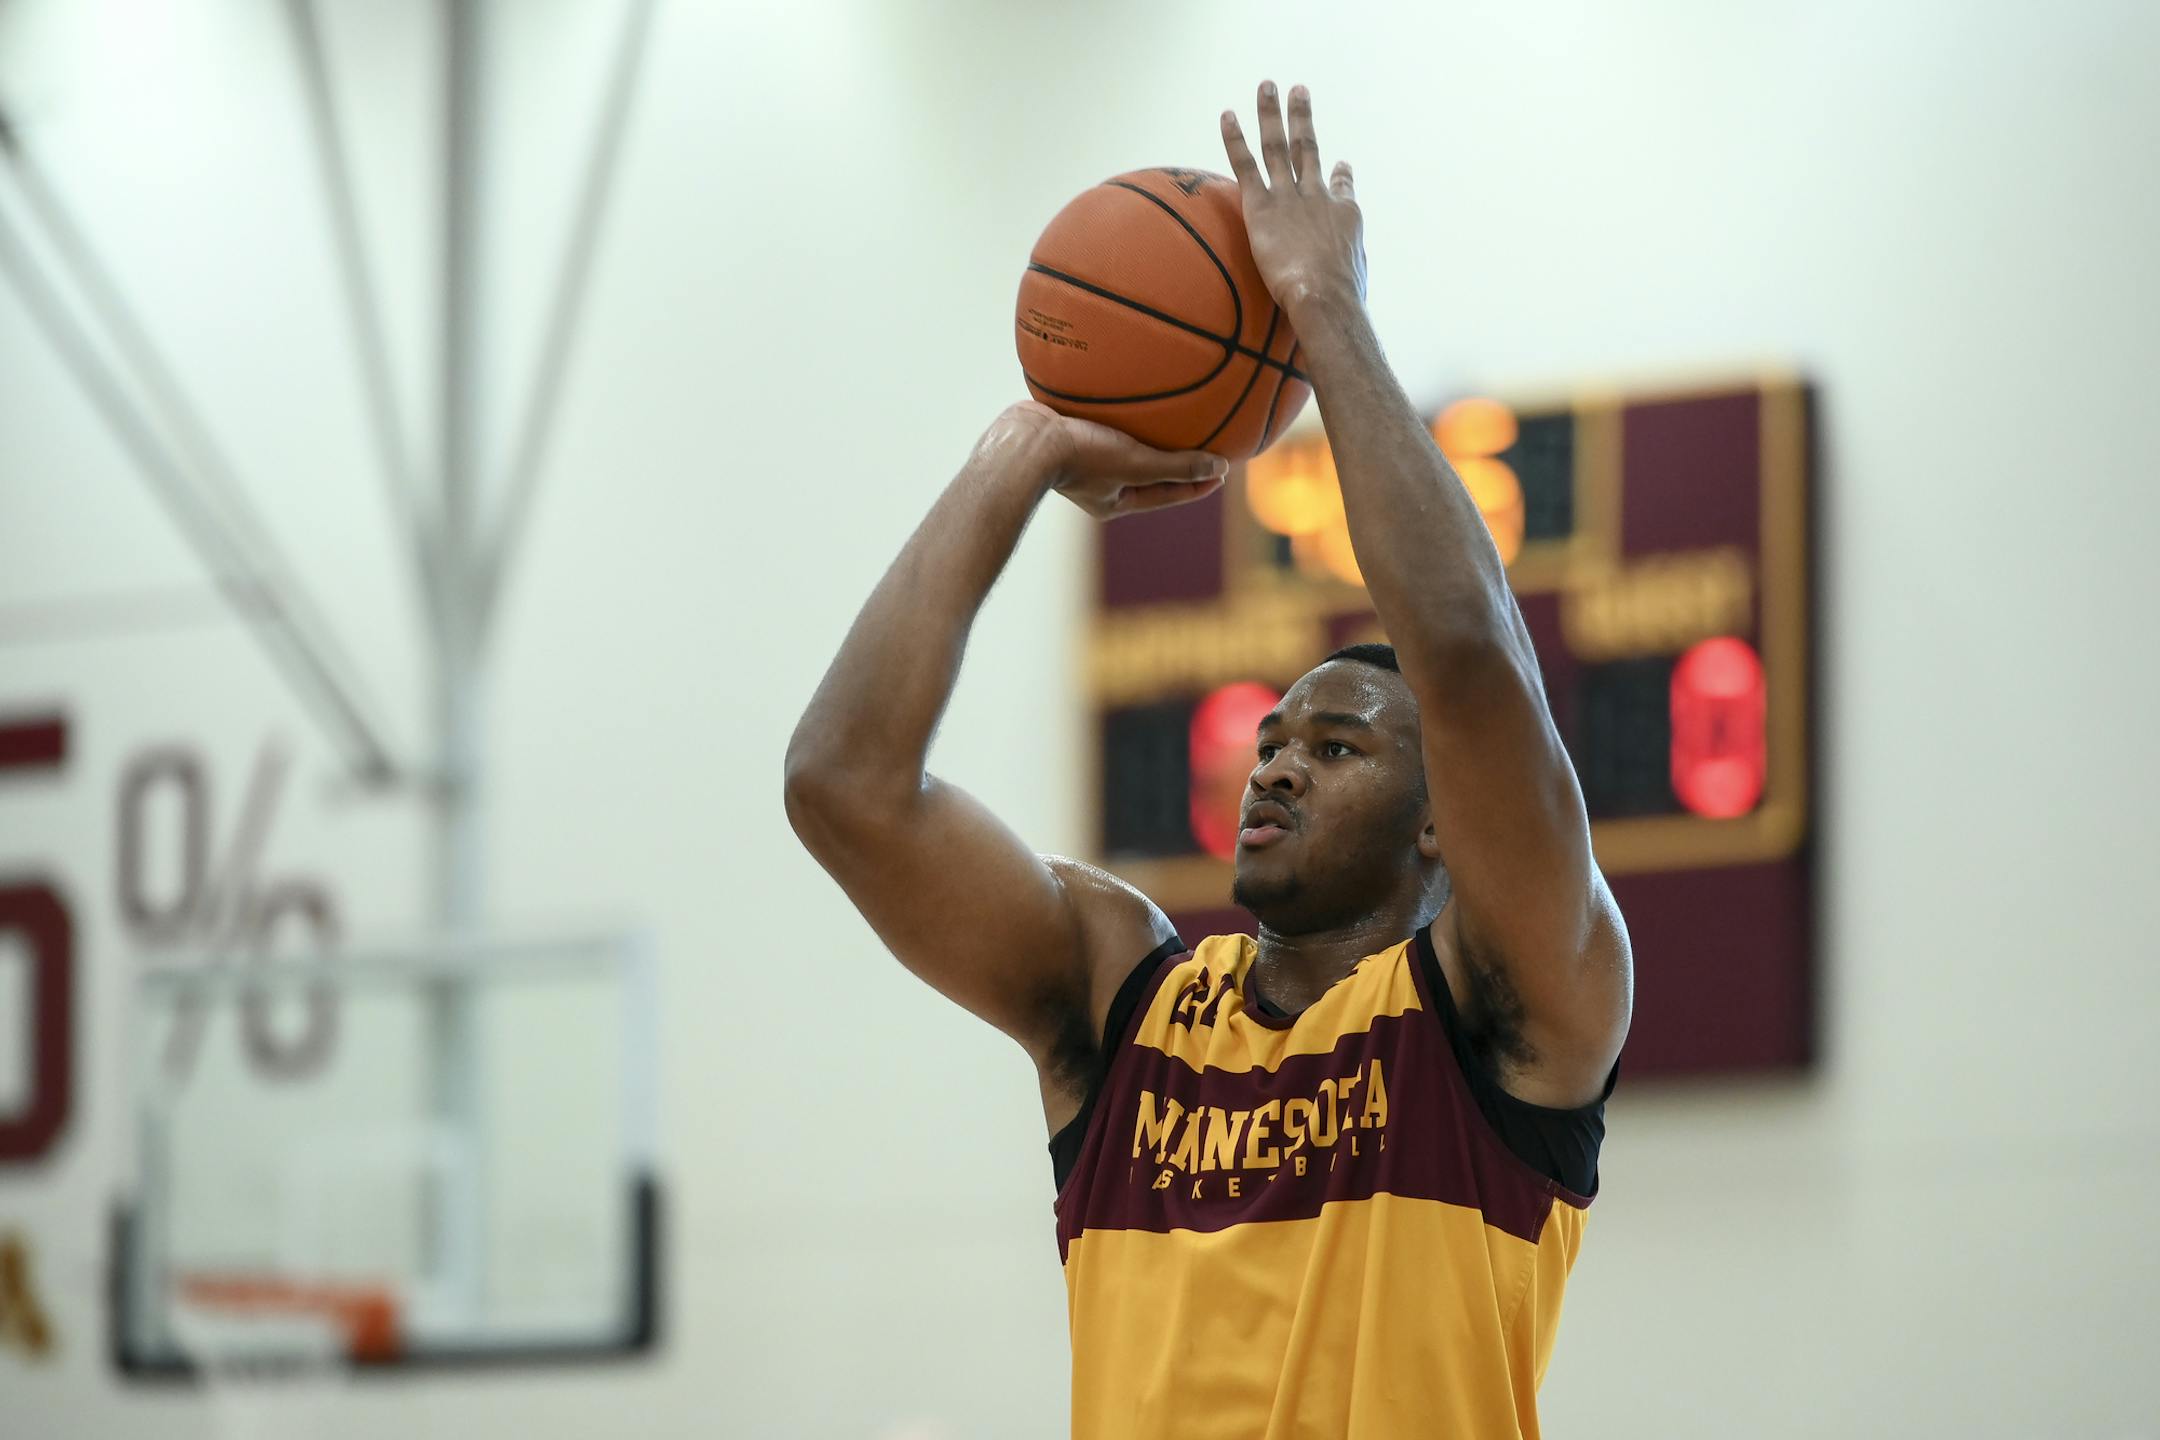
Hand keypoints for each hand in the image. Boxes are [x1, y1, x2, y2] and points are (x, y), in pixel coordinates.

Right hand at [983, 403, 1227, 520]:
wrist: (1023, 441)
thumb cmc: (1080, 457)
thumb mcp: (1136, 463)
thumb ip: (1176, 466)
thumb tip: (1221, 466)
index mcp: (1115, 500)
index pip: (1167, 494)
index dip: (1197, 483)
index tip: (1223, 471)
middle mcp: (1099, 484)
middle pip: (1146, 472)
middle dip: (1173, 460)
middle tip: (1202, 445)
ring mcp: (1081, 460)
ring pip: (1124, 447)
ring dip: (1146, 434)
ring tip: (1170, 416)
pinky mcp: (1068, 434)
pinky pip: (1103, 424)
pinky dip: (1121, 413)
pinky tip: (1130, 392)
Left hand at [1220, 82, 1366, 321]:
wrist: (1325, 296)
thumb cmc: (1343, 301)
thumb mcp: (1356, 279)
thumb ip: (1350, 266)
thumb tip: (1352, 282)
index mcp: (1345, 215)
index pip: (1342, 188)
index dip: (1340, 174)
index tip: (1341, 163)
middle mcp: (1319, 196)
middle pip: (1309, 149)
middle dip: (1302, 118)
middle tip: (1298, 91)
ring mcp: (1290, 197)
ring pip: (1278, 146)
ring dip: (1271, 114)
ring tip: (1266, 86)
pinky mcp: (1261, 207)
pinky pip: (1246, 165)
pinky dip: (1235, 139)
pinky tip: (1227, 115)